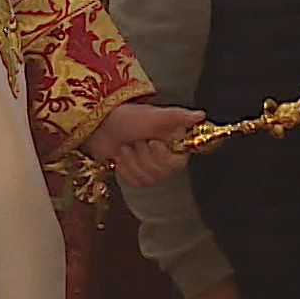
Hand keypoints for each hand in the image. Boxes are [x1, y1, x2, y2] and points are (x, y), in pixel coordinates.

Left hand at [87, 103, 204, 187]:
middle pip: (162, 173)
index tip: (151, 141)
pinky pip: (134, 183)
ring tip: (125, 147)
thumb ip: (178, 117)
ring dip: (132, 163)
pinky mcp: (133, 172)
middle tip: (135, 142)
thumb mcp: (153, 115)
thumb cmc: (126, 117)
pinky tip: (119, 157)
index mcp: (172, 140)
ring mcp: (147, 165)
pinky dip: (124, 170)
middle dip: (143, 158)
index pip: (178, 162)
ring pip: (148, 179)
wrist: (98, 124)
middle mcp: (163, 154)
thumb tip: (201, 115)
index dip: (162, 156)